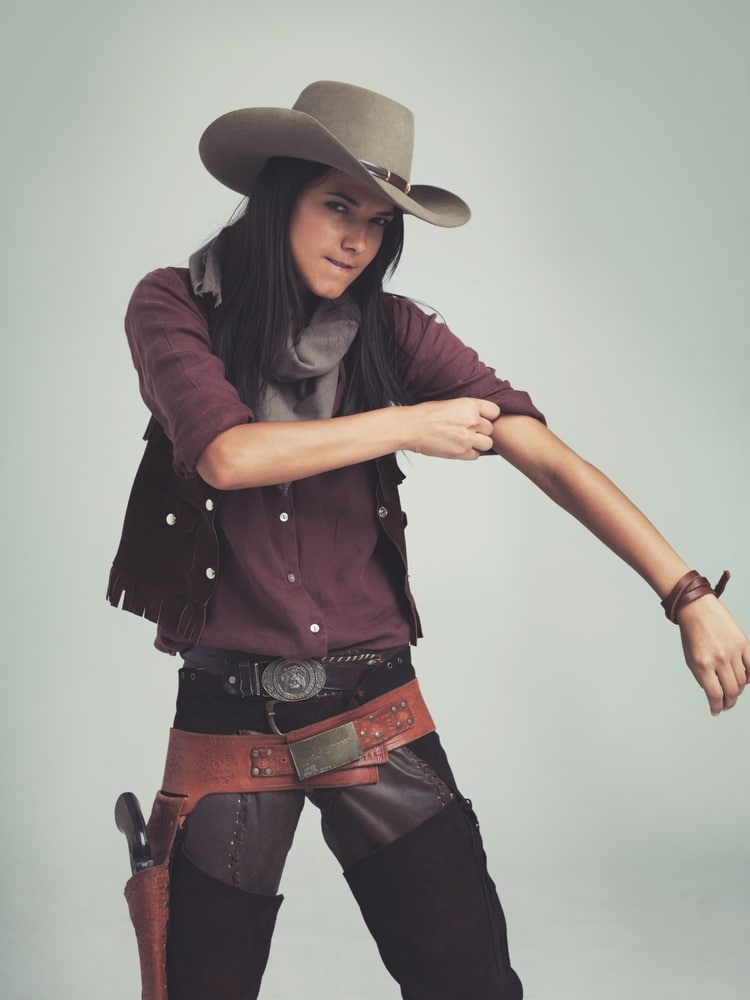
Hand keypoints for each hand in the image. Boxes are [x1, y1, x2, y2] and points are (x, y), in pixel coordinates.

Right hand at [404, 398, 499, 460]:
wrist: (410, 427)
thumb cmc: (424, 415)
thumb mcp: (450, 403)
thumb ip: (467, 410)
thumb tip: (479, 416)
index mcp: (469, 405)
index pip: (494, 411)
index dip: (489, 416)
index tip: (483, 419)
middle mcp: (472, 421)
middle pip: (490, 429)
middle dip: (481, 431)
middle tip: (468, 431)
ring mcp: (467, 438)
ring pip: (488, 443)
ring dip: (479, 443)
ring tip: (466, 440)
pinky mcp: (461, 452)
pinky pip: (476, 455)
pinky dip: (470, 453)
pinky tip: (458, 447)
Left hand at [677, 596, 749, 713]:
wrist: (697, 608)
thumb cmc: (692, 634)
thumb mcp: (690, 658)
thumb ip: (703, 678)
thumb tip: (714, 695)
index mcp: (702, 664)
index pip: (714, 695)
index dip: (717, 707)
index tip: (716, 711)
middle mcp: (719, 659)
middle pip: (730, 691)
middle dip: (729, 702)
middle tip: (726, 704)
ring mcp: (732, 651)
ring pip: (742, 681)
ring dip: (738, 690)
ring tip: (732, 691)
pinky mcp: (743, 642)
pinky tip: (745, 680)